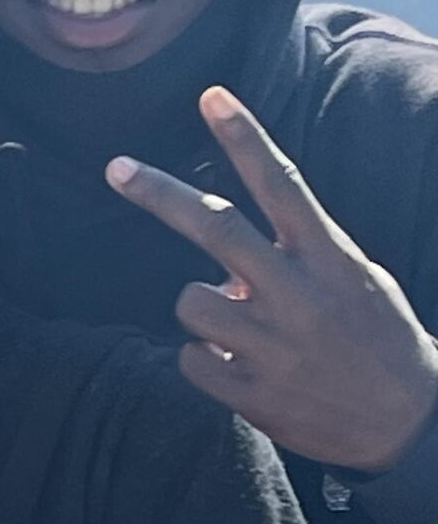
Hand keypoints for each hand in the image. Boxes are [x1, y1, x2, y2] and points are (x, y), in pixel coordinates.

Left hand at [106, 84, 437, 472]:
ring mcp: (272, 345)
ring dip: (202, 310)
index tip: (210, 96)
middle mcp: (299, 294)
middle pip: (215, 230)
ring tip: (243, 332)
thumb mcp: (354, 280)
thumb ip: (293, 258)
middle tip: (116, 167)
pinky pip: (190, 360)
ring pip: (190, 301)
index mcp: (330, 259)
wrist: (409, 427)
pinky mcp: (251, 394)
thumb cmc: (375, 339)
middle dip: (160, 193)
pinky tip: (244, 371)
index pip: (282, 184)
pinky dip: (205, 362)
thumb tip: (222, 262)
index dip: (244, 138)